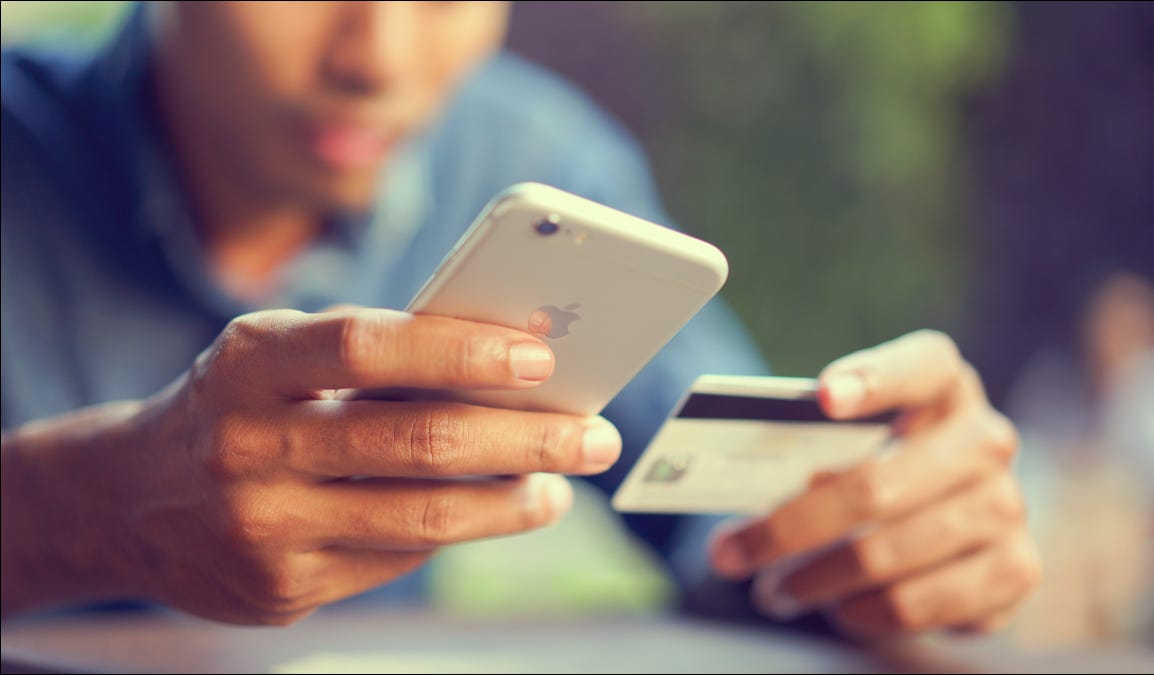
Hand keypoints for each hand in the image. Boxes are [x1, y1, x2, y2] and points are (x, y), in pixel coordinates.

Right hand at [1, 308, 620, 623]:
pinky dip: (457, 533)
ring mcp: (260, 529)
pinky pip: (395, 560)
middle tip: (594, 435)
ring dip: (512, 502)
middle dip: (525, 439)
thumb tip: (508, 364)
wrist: (125, 502)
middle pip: (416, 442)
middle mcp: (245, 447)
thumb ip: (373, 356)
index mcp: (248, 364)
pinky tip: (494, 512)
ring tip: (561, 486)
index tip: (541, 355)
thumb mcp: (277, 358)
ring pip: (421, 519)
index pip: (367, 347)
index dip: (460, 349)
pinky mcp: (278, 591)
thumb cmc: (237, 405)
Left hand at [707, 330, 1038, 638]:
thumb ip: (811, 450)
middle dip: (790, 526)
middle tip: (729, 552)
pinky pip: (917, 604)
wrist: (952, 524)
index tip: (824, 396)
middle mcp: (986, 440)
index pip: (921, 366)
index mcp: (944, 385)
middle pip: (877, 484)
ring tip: (772, 591)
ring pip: (886, 554)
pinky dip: (862, 612)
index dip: (875, 379)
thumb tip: (744, 497)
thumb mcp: (847, 445)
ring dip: (813, 579)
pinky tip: (836, 609)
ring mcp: (1006, 506)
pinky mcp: (1015, 571)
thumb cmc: (877, 467)